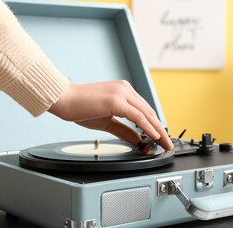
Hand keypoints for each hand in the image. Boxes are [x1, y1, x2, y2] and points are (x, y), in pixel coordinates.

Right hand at [48, 81, 172, 149]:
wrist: (65, 100)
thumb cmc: (81, 108)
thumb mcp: (107, 122)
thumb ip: (124, 130)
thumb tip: (138, 140)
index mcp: (123, 90)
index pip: (144, 109)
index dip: (154, 124)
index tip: (160, 137)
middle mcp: (125, 89)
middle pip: (149, 112)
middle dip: (160, 129)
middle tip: (168, 143)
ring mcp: (122, 93)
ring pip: (147, 114)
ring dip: (158, 131)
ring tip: (166, 143)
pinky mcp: (117, 101)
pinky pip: (138, 117)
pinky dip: (148, 128)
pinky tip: (156, 137)